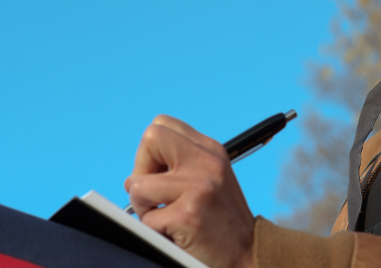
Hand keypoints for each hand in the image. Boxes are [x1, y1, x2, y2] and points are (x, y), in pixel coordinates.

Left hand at [124, 115, 255, 267]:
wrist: (249, 255)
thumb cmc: (222, 222)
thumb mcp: (210, 180)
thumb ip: (179, 165)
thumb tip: (132, 177)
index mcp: (211, 150)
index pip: (162, 125)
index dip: (150, 151)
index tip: (159, 175)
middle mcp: (207, 162)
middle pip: (150, 138)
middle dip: (141, 168)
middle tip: (154, 193)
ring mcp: (198, 186)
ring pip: (137, 185)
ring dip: (144, 208)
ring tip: (167, 219)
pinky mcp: (188, 215)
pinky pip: (146, 219)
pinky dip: (155, 231)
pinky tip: (177, 234)